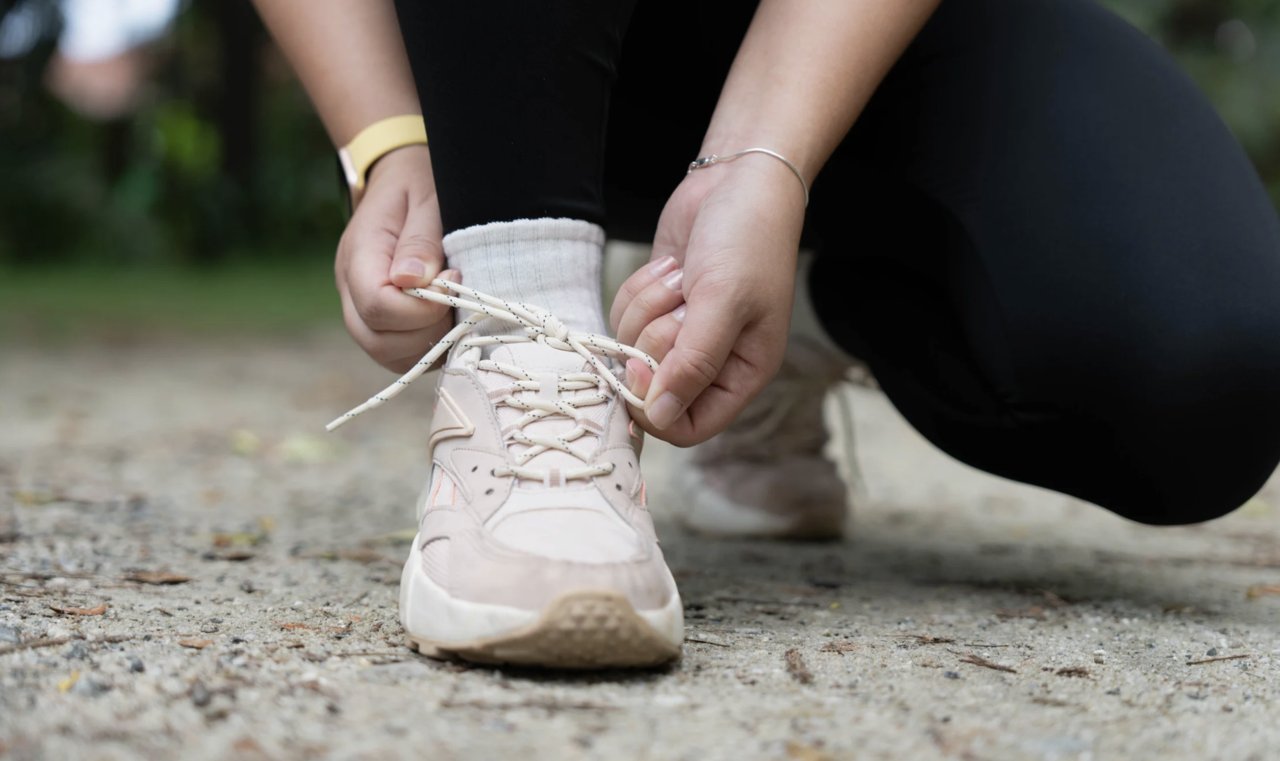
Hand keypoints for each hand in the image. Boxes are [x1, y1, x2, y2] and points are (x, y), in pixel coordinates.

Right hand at [334, 144, 457, 371]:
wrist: (403, 177)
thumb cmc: (419, 183)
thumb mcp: (426, 198)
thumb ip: (421, 240)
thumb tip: (413, 281)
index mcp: (359, 255)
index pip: (377, 306)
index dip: (422, 306)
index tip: (454, 281)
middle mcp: (351, 289)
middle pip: (377, 340)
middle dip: (427, 330)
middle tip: (457, 300)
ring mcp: (363, 310)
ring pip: (388, 354)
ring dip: (429, 344)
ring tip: (455, 310)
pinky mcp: (382, 322)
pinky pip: (401, 354)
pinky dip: (428, 348)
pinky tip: (450, 321)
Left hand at [609, 156, 804, 445]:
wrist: (737, 179)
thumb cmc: (747, 239)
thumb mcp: (724, 302)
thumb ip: (693, 364)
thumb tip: (660, 418)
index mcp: (742, 374)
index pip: (690, 428)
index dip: (657, 407)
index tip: (641, 369)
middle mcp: (710, 361)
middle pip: (652, 387)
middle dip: (655, 340)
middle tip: (682, 302)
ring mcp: (680, 333)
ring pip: (630, 349)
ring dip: (646, 309)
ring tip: (683, 276)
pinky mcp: (657, 306)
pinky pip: (622, 318)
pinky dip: (637, 290)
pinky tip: (671, 267)